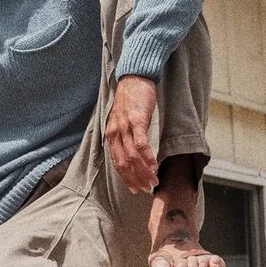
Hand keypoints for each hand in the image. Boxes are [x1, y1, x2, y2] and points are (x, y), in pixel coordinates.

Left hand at [104, 75, 158, 193]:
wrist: (135, 77)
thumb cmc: (132, 99)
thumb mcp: (124, 120)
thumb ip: (126, 136)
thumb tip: (134, 154)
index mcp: (111, 134)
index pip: (117, 162)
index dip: (126, 178)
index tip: (135, 189)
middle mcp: (115, 133)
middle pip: (124, 163)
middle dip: (135, 179)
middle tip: (146, 188)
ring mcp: (125, 127)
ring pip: (132, 156)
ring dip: (143, 171)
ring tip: (153, 180)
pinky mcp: (137, 120)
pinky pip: (141, 143)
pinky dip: (147, 157)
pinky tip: (154, 165)